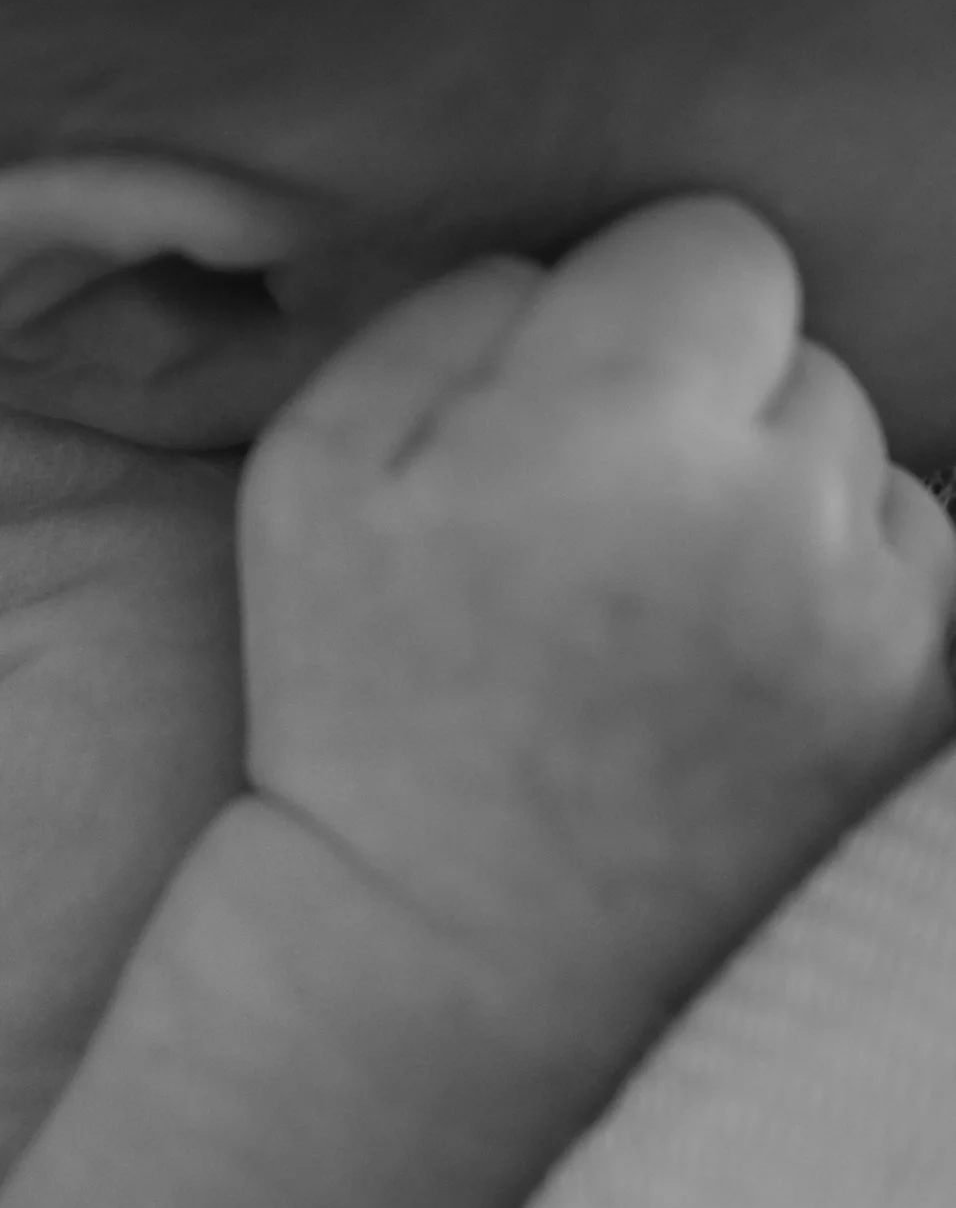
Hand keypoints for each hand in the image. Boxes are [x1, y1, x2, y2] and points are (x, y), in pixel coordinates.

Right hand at [240, 195, 955, 1043]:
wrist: (448, 961)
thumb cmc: (358, 709)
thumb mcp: (312, 478)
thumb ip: (446, 316)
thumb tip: (567, 273)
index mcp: (611, 426)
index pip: (711, 246)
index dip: (627, 319)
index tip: (560, 418)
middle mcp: (770, 508)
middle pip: (797, 354)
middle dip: (707, 415)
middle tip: (589, 545)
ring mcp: (867, 618)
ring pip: (863, 460)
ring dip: (782, 506)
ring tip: (657, 628)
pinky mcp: (918, 707)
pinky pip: (915, 570)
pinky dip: (840, 602)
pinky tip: (728, 682)